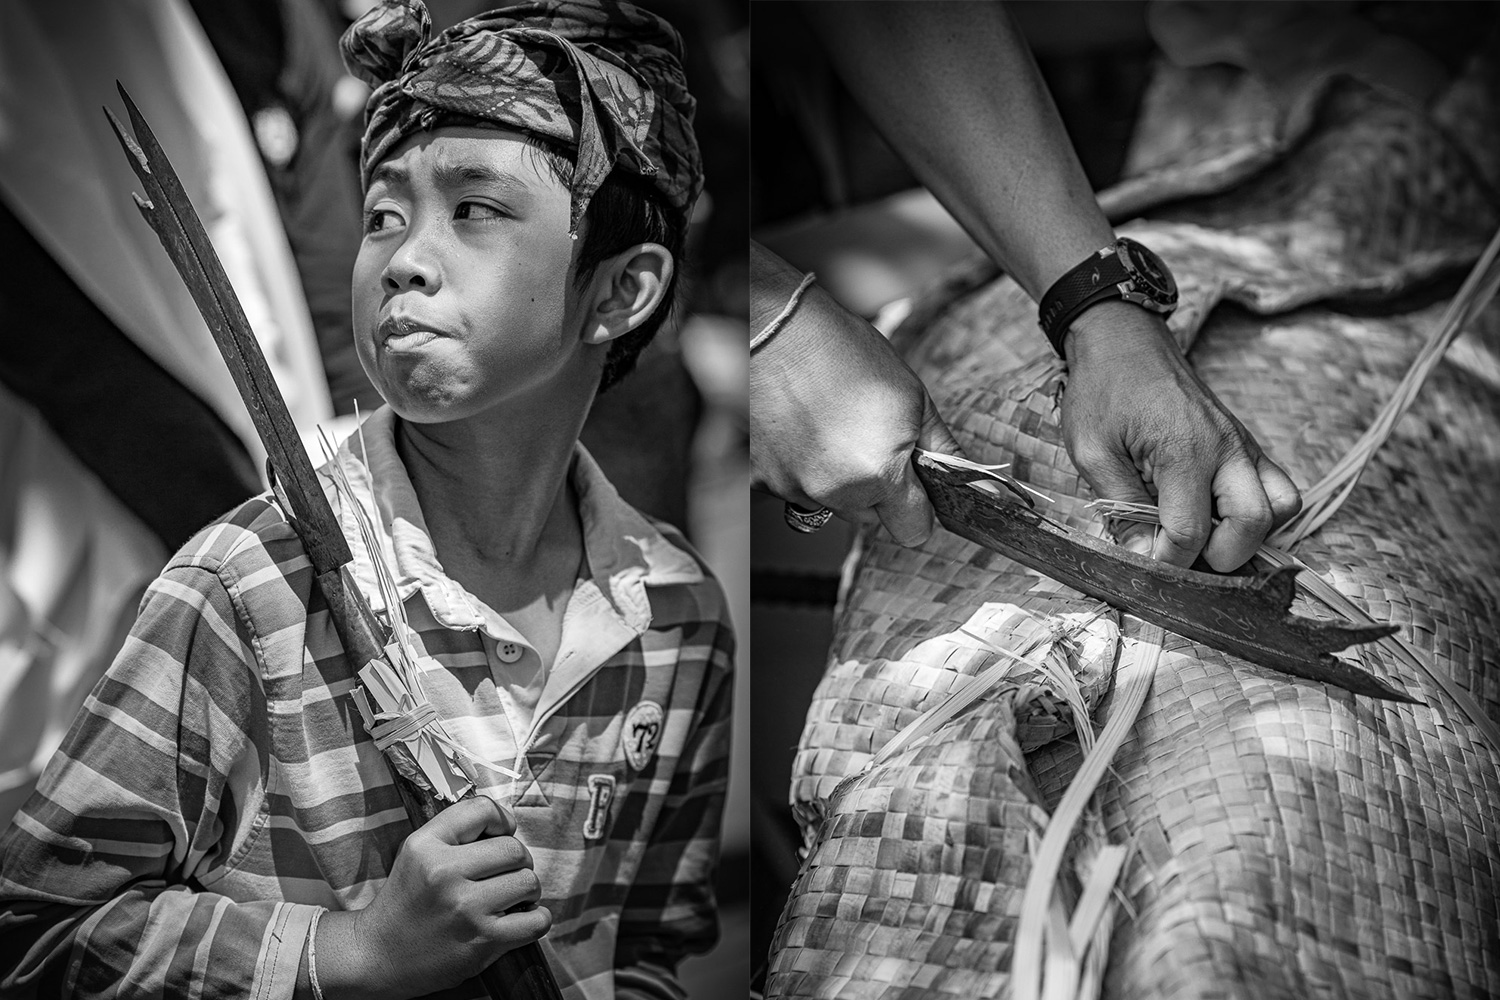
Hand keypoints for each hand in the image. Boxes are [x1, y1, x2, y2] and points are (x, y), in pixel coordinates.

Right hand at [317, 795, 549, 999]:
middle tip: (505, 874)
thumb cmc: (407, 900)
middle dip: (518, 861)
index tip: (500, 835)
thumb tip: (509, 821)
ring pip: (529, 882)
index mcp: (426, 846)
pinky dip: (537, 919)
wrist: (378, 956)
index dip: (502, 820)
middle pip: (514, 849)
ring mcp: (466, 909)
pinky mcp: (483, 942)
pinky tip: (520, 919)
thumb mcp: (417, 852)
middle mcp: (444, 873)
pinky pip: (536, 921)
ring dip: (527, 890)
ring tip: (510, 898)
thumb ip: (457, 830)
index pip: (483, 809)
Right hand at [750, 277, 962, 546]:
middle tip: (868, 440)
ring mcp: (794, 489)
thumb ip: (941, 451)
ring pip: (832, 505)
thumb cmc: (845, 352)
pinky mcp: (763, 480)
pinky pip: (796, 492)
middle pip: (871, 518)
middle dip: (876, 490)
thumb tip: (970, 484)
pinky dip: (801, 471)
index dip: (918, 508)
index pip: (914, 531)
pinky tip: (802, 431)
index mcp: (880, 473)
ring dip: (837, 480)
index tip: (914, 484)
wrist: (777, 329)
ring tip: (831, 427)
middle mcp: (835, 492)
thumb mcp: (912, 396)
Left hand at [1060, 302, 1301, 570]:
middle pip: (1253, 525)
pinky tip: (1218, 514)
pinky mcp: (1247, 443)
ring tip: (1203, 534)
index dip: (1168, 561)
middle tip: (1178, 552)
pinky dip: (1260, 511)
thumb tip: (1141, 557)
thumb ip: (1119, 508)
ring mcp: (1243, 444)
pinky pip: (1278, 487)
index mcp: (1184, 450)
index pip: (1191, 532)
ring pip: (1281, 507)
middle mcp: (1227, 448)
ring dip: (1248, 534)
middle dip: (1217, 556)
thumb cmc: (1103, 390)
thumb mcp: (1092, 451)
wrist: (1124, 340)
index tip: (1144, 564)